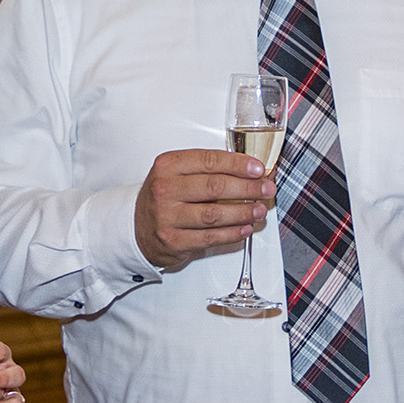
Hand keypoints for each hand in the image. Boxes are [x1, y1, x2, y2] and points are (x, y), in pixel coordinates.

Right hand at [134, 149, 276, 267]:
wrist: (136, 228)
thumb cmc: (164, 199)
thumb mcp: (176, 174)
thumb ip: (206, 170)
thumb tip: (249, 172)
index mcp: (167, 166)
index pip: (209, 161)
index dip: (238, 164)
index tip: (258, 169)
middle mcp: (165, 190)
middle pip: (215, 187)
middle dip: (247, 188)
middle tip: (266, 189)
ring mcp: (167, 217)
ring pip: (214, 214)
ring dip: (243, 213)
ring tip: (259, 210)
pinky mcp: (173, 241)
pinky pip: (210, 237)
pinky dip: (232, 233)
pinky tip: (245, 228)